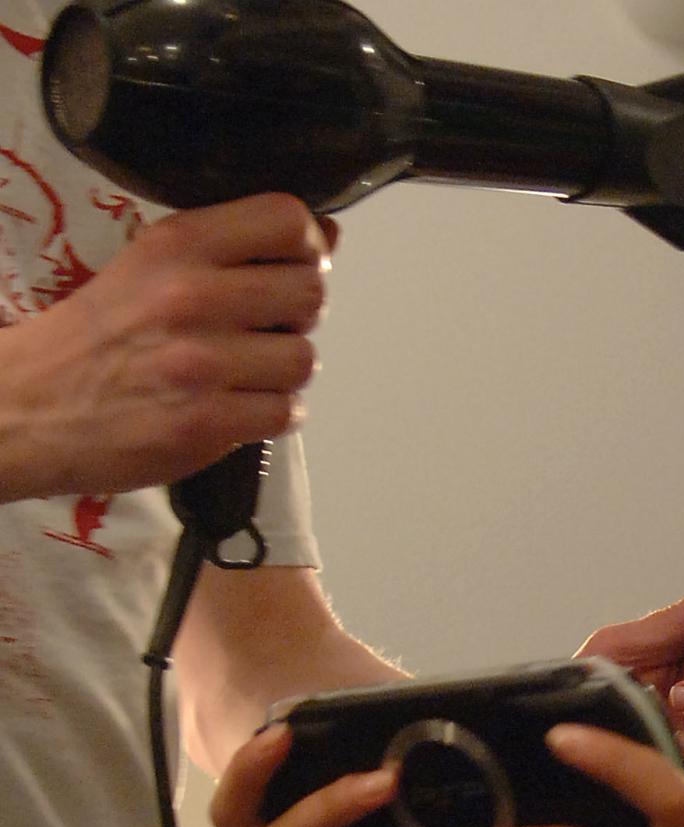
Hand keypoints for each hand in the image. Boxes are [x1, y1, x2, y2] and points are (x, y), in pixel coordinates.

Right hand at [0, 193, 331, 501]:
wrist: (25, 405)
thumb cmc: (98, 335)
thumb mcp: (152, 265)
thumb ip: (238, 248)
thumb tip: (326, 235)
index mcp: (177, 245)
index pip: (286, 218)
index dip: (305, 245)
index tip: (290, 266)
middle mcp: (190, 297)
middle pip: (310, 292)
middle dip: (297, 314)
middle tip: (260, 328)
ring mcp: (199, 363)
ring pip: (303, 359)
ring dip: (281, 371)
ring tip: (240, 371)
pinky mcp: (205, 423)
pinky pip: (286, 412)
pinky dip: (269, 414)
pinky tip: (234, 406)